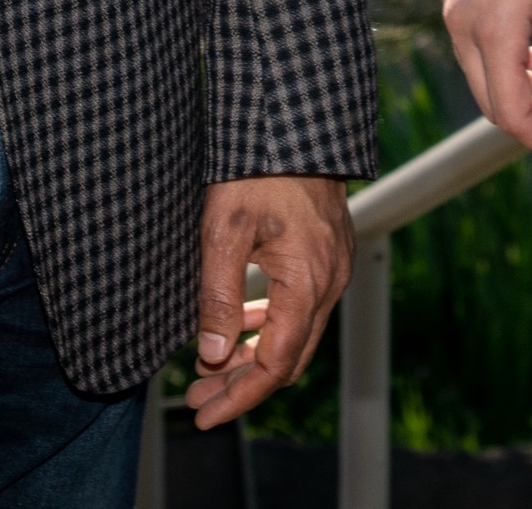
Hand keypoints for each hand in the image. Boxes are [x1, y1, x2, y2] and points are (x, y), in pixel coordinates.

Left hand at [185, 174, 350, 426]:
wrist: (295, 118)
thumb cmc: (257, 165)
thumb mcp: (224, 229)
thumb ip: (218, 295)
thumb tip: (212, 354)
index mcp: (309, 283)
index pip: (275, 365)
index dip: (238, 397)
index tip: (204, 414)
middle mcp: (330, 282)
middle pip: (288, 359)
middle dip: (241, 384)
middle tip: (196, 398)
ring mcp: (334, 268)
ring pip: (294, 335)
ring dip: (253, 356)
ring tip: (208, 368)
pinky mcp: (328, 254)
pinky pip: (300, 309)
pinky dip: (267, 327)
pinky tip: (238, 326)